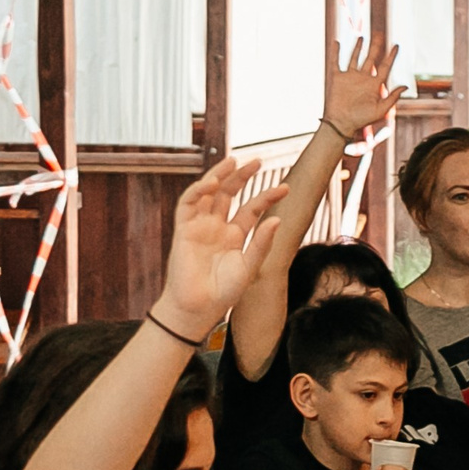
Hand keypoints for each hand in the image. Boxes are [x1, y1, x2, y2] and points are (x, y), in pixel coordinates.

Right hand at [156, 158, 285, 339]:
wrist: (198, 309)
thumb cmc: (223, 293)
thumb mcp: (249, 266)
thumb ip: (261, 244)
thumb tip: (276, 220)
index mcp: (235, 235)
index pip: (251, 208)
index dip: (267, 196)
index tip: (285, 188)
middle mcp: (217, 227)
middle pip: (229, 193)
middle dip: (241, 176)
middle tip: (256, 161)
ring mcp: (200, 226)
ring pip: (208, 193)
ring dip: (219, 176)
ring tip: (233, 162)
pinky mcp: (183, 230)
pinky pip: (188, 204)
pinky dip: (197, 191)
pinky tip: (211, 183)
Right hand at [323, 37, 402, 140]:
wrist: (341, 123)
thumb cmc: (361, 119)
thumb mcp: (381, 109)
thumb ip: (393, 97)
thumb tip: (406, 86)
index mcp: (374, 84)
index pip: (385, 66)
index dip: (392, 56)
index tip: (397, 45)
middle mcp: (363, 78)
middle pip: (371, 58)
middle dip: (376, 46)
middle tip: (380, 34)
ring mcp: (350, 77)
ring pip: (355, 58)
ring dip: (358, 48)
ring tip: (362, 37)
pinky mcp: (337, 78)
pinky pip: (336, 62)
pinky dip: (336, 52)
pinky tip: (337, 42)